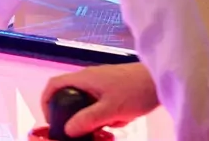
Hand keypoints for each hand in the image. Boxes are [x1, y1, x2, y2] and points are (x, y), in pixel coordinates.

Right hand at [41, 63, 159, 135]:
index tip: (51, 119)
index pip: (53, 85)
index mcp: (83, 78)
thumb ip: (88, 119)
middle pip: (70, 95)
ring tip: (109, 124)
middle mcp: (89, 77)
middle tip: (81, 128)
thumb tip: (67, 130)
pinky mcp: (114, 87)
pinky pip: (102, 102)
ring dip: (95, 115)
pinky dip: (107, 112)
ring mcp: (102, 81)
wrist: (162, 80)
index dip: (46, 101)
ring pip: (88, 101)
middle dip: (75, 113)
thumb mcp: (111, 109)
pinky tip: (122, 118)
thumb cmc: (135, 91)